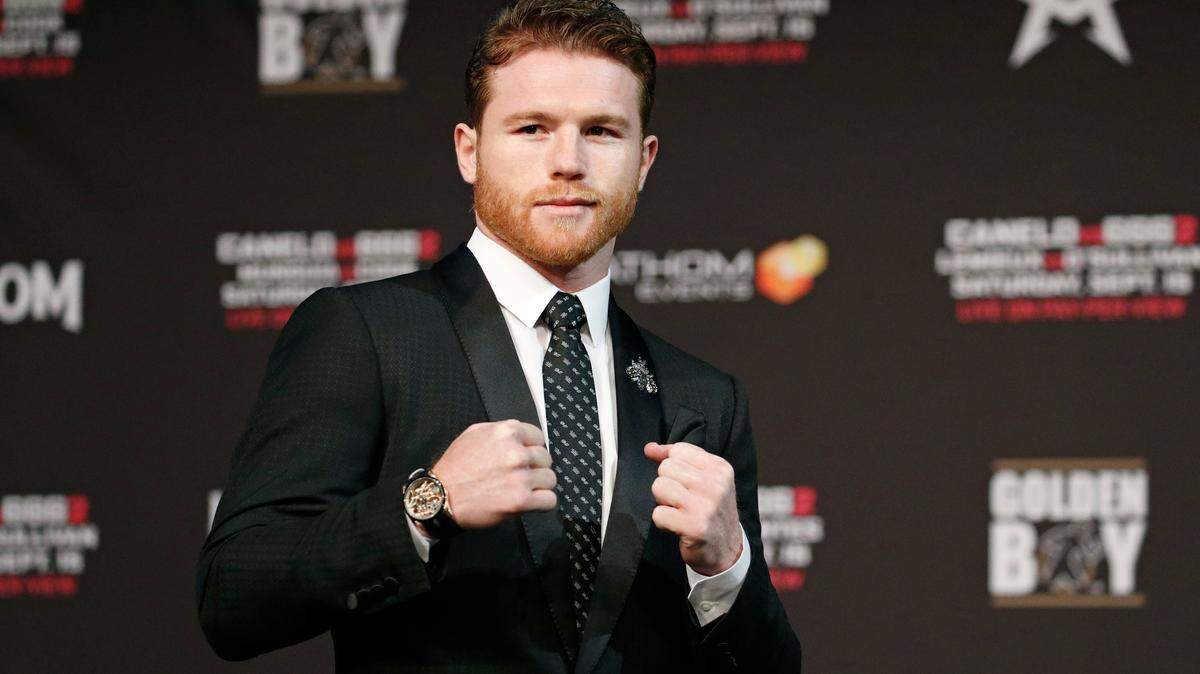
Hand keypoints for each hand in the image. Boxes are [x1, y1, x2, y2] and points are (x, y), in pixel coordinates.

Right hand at [430, 420, 556, 528]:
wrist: (441, 497)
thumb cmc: (455, 467)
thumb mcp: (474, 433)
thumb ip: (501, 431)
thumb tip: (521, 434)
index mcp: (507, 432)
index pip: (539, 437)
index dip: (532, 449)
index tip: (525, 458)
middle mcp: (516, 452)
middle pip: (546, 459)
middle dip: (535, 468)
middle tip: (520, 476)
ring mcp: (520, 477)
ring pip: (550, 479)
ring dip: (539, 486)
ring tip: (523, 490)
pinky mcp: (521, 501)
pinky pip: (549, 500)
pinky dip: (542, 503)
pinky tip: (530, 503)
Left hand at [644, 441, 742, 575]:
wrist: (727, 550)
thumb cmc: (711, 512)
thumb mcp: (704, 480)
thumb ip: (677, 459)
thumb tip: (649, 448)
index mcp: (720, 468)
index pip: (679, 450)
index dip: (672, 466)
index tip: (681, 482)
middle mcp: (715, 484)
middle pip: (666, 467)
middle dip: (667, 485)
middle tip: (681, 500)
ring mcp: (705, 506)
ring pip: (659, 487)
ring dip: (662, 502)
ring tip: (678, 511)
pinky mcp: (694, 526)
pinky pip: (658, 513)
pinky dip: (662, 522)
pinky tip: (677, 526)